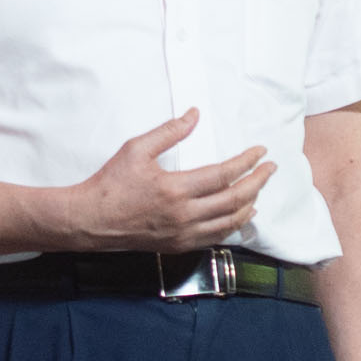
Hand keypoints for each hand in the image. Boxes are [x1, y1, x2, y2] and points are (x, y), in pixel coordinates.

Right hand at [49, 110, 271, 250]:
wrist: (90, 220)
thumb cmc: (110, 183)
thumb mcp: (136, 149)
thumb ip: (169, 132)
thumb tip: (194, 115)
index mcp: (175, 189)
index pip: (224, 174)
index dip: (247, 162)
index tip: (260, 152)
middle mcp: (183, 215)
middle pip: (234, 199)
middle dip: (258, 182)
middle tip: (270, 169)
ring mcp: (182, 234)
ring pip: (229, 222)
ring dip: (249, 204)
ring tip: (259, 189)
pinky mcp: (177, 245)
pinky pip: (215, 238)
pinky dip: (233, 226)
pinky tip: (241, 216)